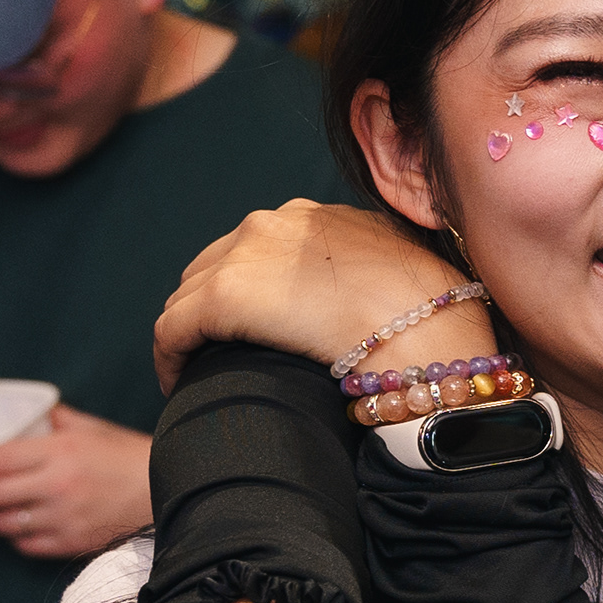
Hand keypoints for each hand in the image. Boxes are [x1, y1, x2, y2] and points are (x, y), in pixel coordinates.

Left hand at [0, 405, 154, 559]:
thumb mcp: (90, 427)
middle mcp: (56, 487)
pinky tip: (23, 525)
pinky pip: (27, 546)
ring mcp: (64, 519)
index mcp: (58, 452)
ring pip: (5, 524)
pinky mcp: (73, 544)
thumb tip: (21, 414)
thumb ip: (52, 421)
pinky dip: (18, 537)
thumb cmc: (128, 455)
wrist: (170, 491)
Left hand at [154, 200, 477, 393]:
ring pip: (189, 297)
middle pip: (215, 265)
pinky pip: (173, 329)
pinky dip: (170, 357)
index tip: (255, 326)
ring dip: (190, 334)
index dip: (252, 289)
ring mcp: (245, 256)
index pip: (259, 248)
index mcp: (315, 218)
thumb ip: (371, 277)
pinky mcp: (223, 296)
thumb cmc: (432, 317)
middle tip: (217, 353)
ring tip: (197, 372)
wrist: (427, 330)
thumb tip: (371, 305)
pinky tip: (179, 384)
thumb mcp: (402, 277)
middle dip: (210, 308)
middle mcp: (274, 224)